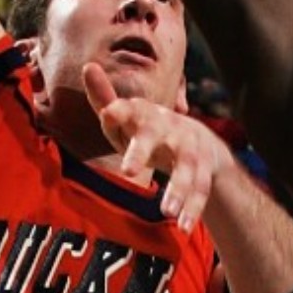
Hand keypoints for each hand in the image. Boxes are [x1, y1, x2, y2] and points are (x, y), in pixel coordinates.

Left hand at [82, 62, 235, 232]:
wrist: (200, 142)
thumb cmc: (150, 131)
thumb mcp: (128, 118)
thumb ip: (105, 99)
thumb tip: (87, 65)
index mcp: (146, 114)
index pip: (131, 108)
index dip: (120, 110)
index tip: (108, 114)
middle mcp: (169, 127)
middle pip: (157, 136)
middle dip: (142, 150)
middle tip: (127, 171)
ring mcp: (190, 148)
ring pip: (186, 168)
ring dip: (177, 189)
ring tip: (165, 212)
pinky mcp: (205, 170)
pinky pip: (201, 191)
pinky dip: (192, 210)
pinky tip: (182, 227)